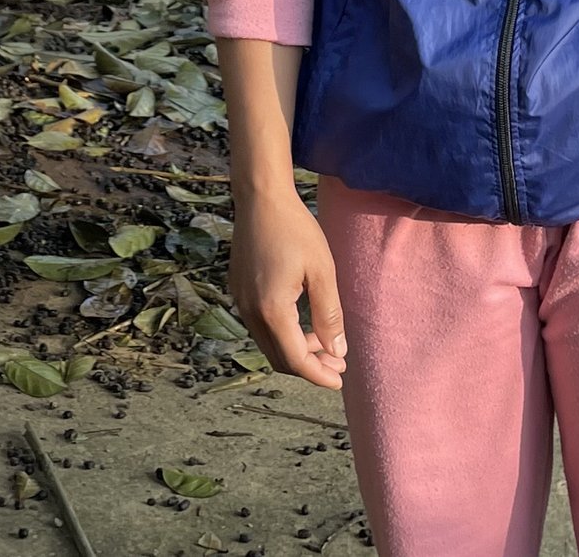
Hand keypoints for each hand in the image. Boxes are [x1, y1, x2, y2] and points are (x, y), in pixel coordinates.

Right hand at [229, 186, 348, 388]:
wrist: (260, 198)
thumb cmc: (295, 229)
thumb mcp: (322, 271)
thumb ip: (329, 315)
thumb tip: (337, 352)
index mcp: (272, 310)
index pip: (295, 359)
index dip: (318, 375)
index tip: (339, 381)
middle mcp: (250, 312)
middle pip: (279, 358)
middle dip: (309, 365)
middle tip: (337, 362)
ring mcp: (241, 301)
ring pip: (269, 343)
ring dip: (296, 349)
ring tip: (325, 341)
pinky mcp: (239, 290)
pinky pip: (260, 326)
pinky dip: (283, 334)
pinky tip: (303, 322)